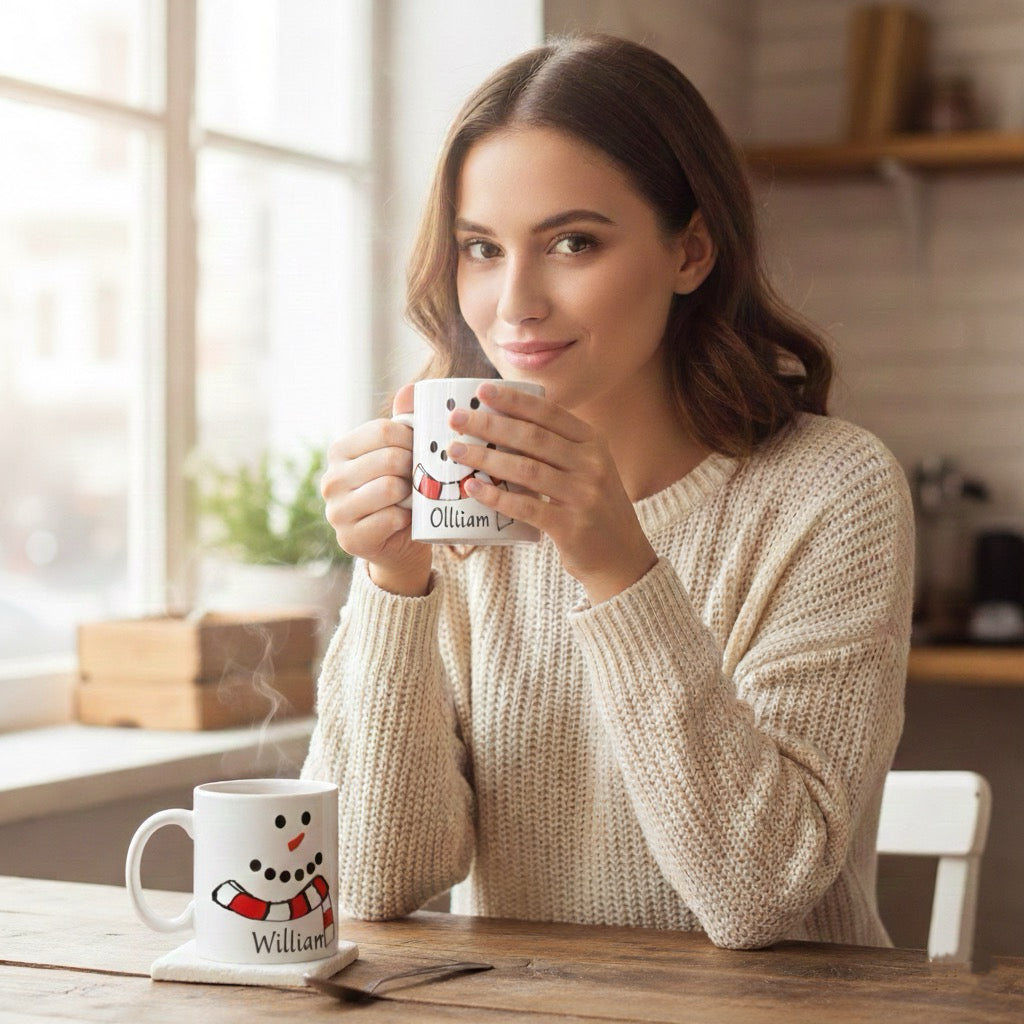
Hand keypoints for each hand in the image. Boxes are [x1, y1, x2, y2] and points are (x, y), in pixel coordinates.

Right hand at [320, 383, 431, 595]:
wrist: (398, 543)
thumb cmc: (402, 493)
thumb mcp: (401, 455)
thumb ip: (405, 422)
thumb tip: (409, 390)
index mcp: (340, 451)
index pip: (384, 430)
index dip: (413, 439)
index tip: (421, 451)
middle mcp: (331, 479)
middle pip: (389, 458)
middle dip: (415, 468)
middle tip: (421, 478)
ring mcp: (336, 511)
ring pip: (390, 487)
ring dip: (411, 494)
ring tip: (412, 498)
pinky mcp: (350, 538)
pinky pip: (392, 518)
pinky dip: (406, 520)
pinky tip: (404, 521)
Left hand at [447, 382, 656, 603]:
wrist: (621, 555)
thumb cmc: (592, 506)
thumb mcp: (588, 467)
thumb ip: (557, 447)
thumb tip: (503, 423)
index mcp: (593, 442)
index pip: (549, 413)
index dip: (514, 400)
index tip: (481, 391)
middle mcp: (592, 464)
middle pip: (532, 437)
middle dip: (489, 425)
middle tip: (456, 419)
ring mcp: (583, 495)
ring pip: (525, 469)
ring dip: (486, 458)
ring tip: (455, 451)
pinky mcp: (571, 527)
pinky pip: (526, 507)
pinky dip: (496, 496)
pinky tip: (473, 488)